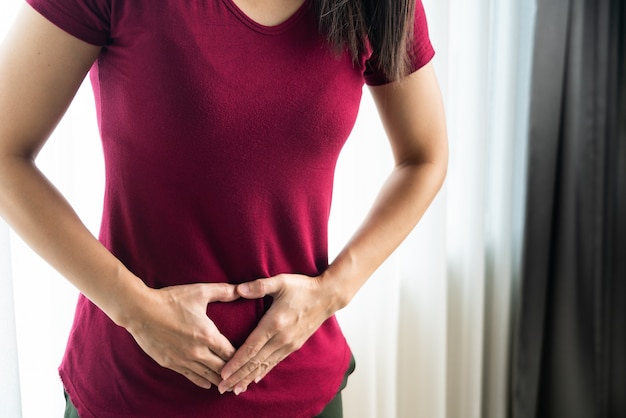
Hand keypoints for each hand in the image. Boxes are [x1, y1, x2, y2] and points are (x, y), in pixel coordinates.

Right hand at [125, 282, 239, 388]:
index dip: (240, 357)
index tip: (247, 358)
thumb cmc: (171, 300)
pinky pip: (190, 376)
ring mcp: (183, 359)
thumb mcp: (199, 292)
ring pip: (206, 376)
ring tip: (228, 385)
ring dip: (218, 380)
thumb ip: (223, 291)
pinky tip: (207, 384)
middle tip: (241, 376)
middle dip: (232, 372)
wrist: (140, 311)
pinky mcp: (170, 363)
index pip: (231, 353)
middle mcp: (197, 351)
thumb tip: (241, 288)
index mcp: (207, 335)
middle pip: (221, 368)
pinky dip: (201, 381)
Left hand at [218, 274, 336, 394]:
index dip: (236, 362)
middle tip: (222, 387)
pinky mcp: (294, 345)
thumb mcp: (280, 282)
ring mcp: (288, 343)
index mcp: (274, 323)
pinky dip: (263, 372)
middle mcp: (281, 338)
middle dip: (238, 375)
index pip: (251, 348)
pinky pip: (275, 362)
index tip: (223, 373)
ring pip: (265, 365)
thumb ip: (259, 286)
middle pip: (255, 361)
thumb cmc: (302, 287)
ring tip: (235, 389)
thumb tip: (238, 289)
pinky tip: (254, 379)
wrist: (327, 296)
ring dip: (248, 377)